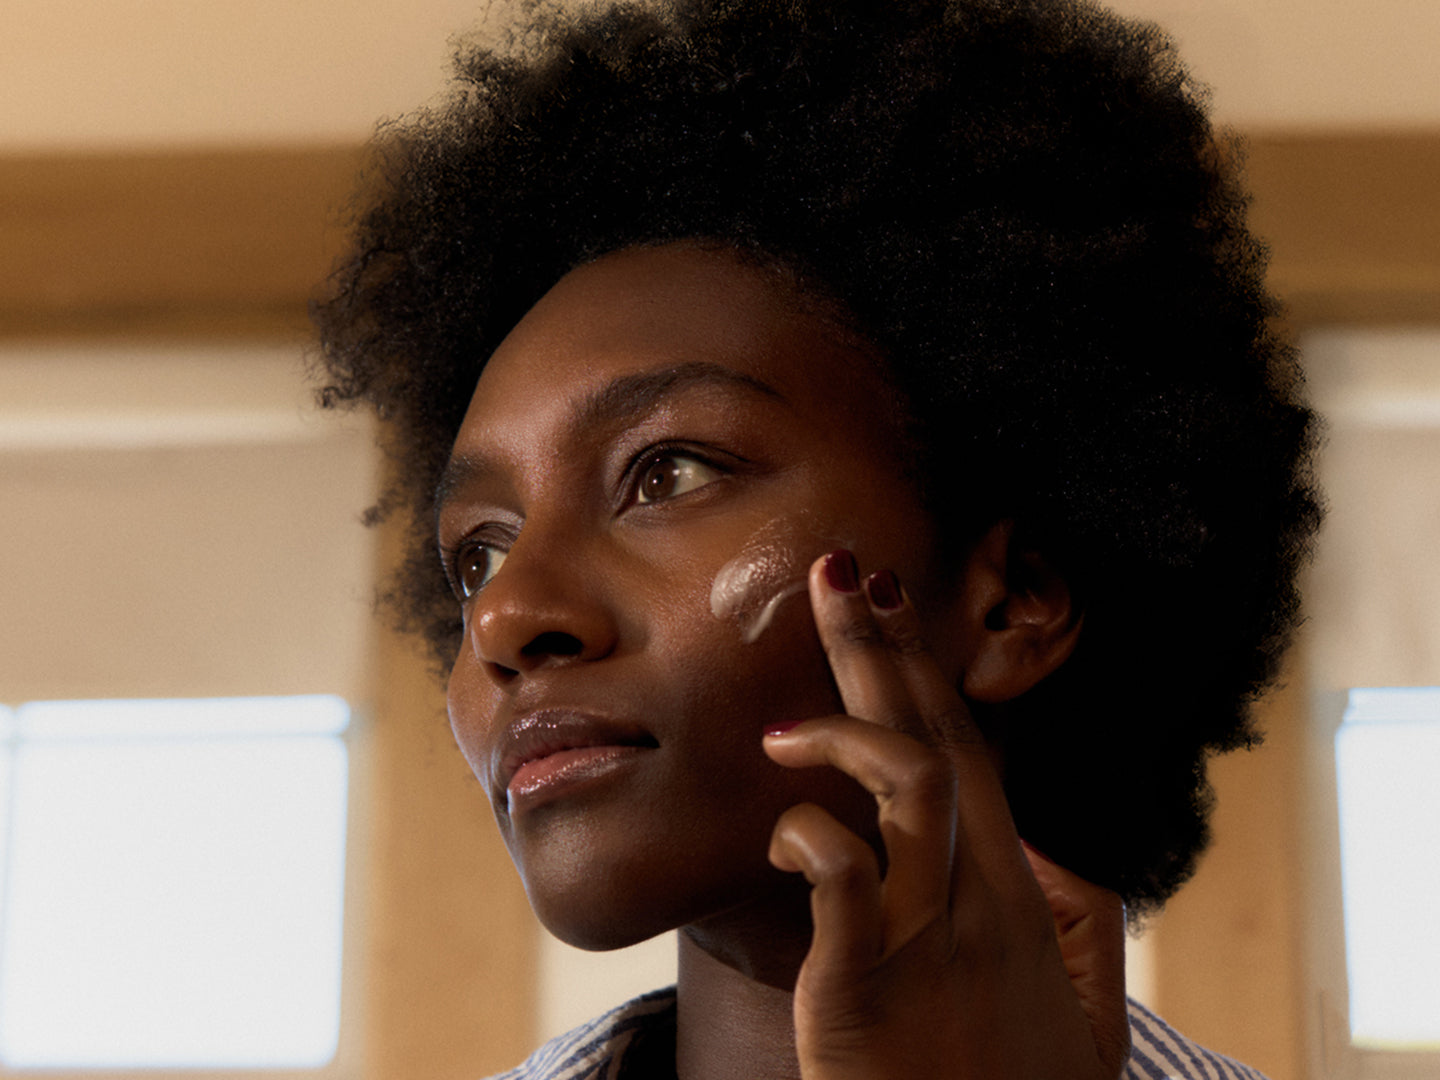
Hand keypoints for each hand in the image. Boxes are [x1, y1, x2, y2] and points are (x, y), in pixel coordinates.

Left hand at [762, 550, 1129, 1079]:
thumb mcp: (1075, 1006)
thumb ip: (1071, 916)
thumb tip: (1039, 845)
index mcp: (1016, 891)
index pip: (964, 750)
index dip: (921, 671)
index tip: (884, 600)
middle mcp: (981, 898)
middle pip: (935, 741)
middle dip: (882, 648)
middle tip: (834, 571)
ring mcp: (930, 939)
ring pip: (911, 790)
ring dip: (846, 734)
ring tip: (783, 731)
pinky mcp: (871, 991)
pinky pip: (845, 885)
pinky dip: (811, 839)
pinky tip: (785, 830)